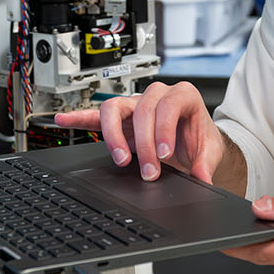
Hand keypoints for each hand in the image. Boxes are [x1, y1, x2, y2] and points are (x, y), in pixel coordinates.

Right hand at [53, 81, 225, 183]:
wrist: (193, 142)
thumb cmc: (199, 138)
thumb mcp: (210, 150)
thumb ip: (206, 163)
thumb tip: (202, 177)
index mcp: (182, 96)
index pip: (167, 104)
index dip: (163, 128)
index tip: (163, 153)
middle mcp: (156, 95)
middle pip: (141, 109)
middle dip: (144, 144)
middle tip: (149, 172)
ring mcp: (135, 105)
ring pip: (114, 107)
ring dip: (113, 134)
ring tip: (119, 158)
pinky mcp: (120, 118)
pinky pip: (95, 115)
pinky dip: (79, 117)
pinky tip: (63, 120)